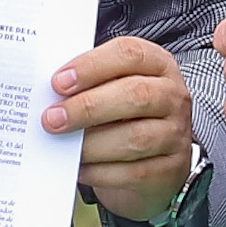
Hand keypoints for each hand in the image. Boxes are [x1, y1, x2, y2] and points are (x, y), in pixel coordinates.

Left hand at [46, 36, 194, 219]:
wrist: (153, 160)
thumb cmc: (125, 115)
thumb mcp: (113, 89)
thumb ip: (89, 84)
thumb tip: (49, 93)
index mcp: (157, 64)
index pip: (129, 54)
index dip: (92, 66)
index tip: (58, 82)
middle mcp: (173, 96)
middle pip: (135, 95)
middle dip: (87, 106)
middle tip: (52, 118)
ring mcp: (176, 134)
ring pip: (135, 137)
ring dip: (92, 143)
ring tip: (62, 147)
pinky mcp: (171, 169)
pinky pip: (134, 172)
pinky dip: (102, 172)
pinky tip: (80, 168)